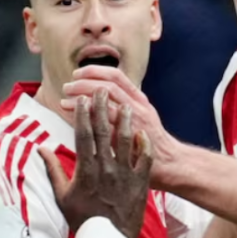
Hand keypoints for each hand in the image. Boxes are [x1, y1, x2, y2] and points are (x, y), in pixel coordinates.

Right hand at [40, 89, 151, 237]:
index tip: (81, 98)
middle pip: (104, 132)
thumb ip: (53, 170)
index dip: (82, 114)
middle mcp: (105, 169)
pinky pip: (144, 159)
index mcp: (85, 171)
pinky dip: (144, 145)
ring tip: (123, 104)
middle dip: (101, 108)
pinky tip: (142, 132)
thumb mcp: (62, 196)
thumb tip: (40, 149)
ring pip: (126, 141)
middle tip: (100, 91)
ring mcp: (124, 175)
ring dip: (124, 120)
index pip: (83, 135)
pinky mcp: (140, 183)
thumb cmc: (82, 220)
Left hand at [62, 66, 180, 188]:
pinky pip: (104, 118)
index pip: (117, 76)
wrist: (171, 166)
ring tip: (65, 98)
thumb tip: (99, 104)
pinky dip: (86, 112)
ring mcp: (136, 119)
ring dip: (83, 94)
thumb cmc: (151, 147)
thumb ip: (124, 112)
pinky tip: (72, 114)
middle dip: (85, 80)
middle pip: (109, 82)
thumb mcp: (141, 122)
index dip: (95, 71)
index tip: (78, 74)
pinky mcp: (130, 135)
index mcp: (140, 100)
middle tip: (67, 86)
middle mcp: (138, 105)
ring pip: (106, 96)